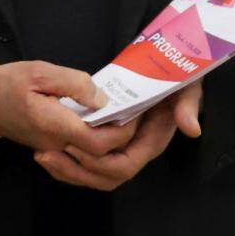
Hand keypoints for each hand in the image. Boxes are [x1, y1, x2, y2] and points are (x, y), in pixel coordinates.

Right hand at [0, 60, 135, 163]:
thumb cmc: (6, 85)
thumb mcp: (38, 71)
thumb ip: (74, 83)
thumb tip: (103, 99)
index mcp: (54, 125)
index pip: (99, 143)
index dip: (124, 131)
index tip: (135, 110)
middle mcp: (58, 146)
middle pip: (105, 167)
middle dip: (135, 151)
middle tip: (150, 128)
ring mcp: (57, 153)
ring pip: (98, 176)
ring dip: (124, 160)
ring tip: (142, 137)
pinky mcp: (55, 153)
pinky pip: (85, 172)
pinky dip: (106, 165)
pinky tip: (117, 147)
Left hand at [37, 82, 204, 191]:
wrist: (163, 61)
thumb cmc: (173, 72)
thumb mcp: (183, 82)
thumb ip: (188, 104)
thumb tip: (191, 129)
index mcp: (154, 135)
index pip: (128, 162)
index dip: (102, 162)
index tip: (75, 148)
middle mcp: (138, 145)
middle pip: (108, 174)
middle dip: (79, 169)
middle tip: (51, 153)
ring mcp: (123, 144)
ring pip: (97, 174)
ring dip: (71, 171)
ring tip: (43, 156)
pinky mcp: (108, 138)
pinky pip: (88, 163)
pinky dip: (69, 164)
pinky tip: (46, 154)